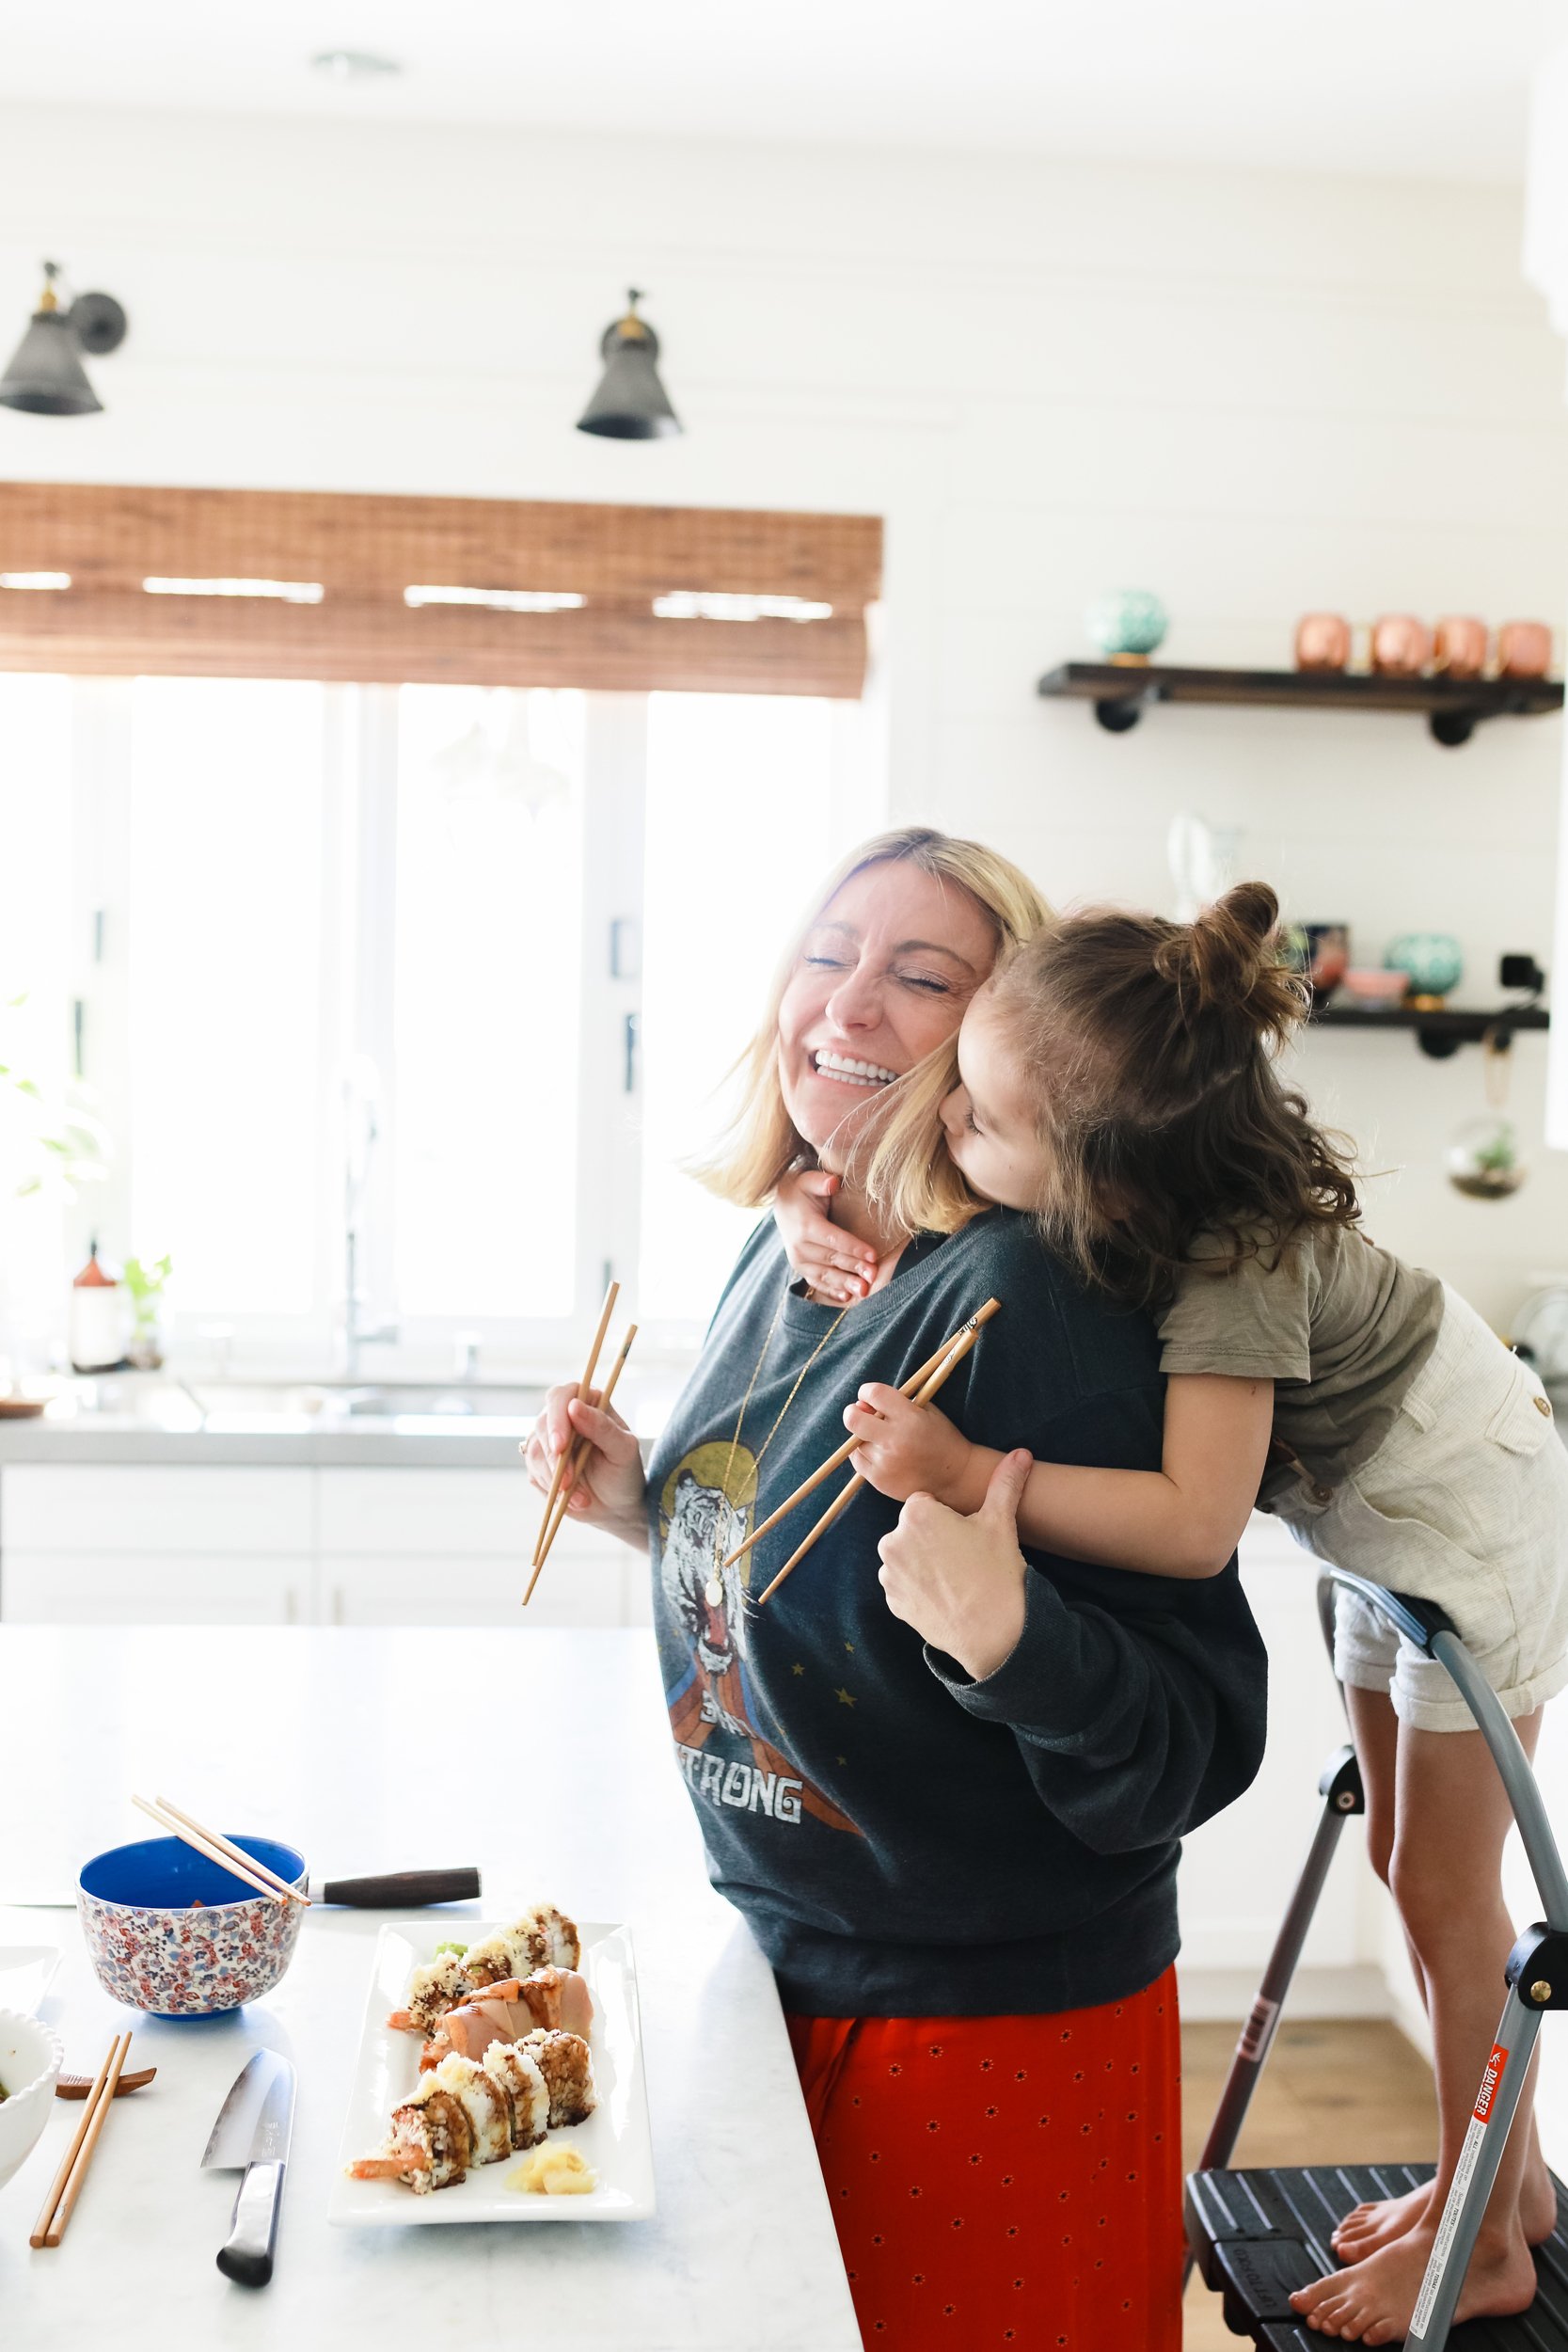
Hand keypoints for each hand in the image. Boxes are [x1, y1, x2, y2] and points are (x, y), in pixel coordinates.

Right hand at [521, 1380, 647, 1550]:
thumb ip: (602, 1427)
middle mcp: (563, 1417)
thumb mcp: (623, 1450)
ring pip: (536, 1451)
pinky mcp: (539, 1464)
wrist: (616, 1505)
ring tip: (582, 1499)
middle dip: (554, 1457)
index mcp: (588, 1403)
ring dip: (555, 1479)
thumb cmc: (624, 1471)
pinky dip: (552, 1490)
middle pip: (542, 1424)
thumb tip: (574, 1406)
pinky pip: (535, 1473)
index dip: (556, 1418)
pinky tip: (573, 1499)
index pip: (561, 1396)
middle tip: (567, 1483)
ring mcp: (548, 1440)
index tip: (560, 1446)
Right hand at [773, 1168, 878, 1302]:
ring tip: (864, 1291)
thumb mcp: (809, 1180)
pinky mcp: (801, 1269)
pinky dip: (831, 1291)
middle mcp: (799, 1246)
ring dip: (845, 1284)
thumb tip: (833, 1182)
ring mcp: (799, 1260)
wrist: (782, 1205)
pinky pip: (817, 1283)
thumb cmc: (802, 1190)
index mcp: (805, 1225)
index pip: (833, 1239)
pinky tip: (846, 1297)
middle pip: (831, 1259)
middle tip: (873, 1276)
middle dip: (854, 1268)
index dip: (853, 1247)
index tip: (872, 1255)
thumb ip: (821, 1181)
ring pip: (825, 1274)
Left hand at [843, 1386, 977, 1507]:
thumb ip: (897, 1402)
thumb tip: (862, 1403)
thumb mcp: (927, 1411)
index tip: (868, 1395)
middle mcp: (895, 1440)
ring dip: (863, 1436)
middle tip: (859, 1413)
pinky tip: (879, 1453)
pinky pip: (858, 1461)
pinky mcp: (880, 1480)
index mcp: (910, 1418)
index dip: (867, 1391)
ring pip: (855, 1442)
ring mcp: (885, 1463)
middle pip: (853, 1419)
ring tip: (881, 1439)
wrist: (955, 1477)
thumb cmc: (940, 1439)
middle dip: (853, 1412)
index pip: (875, 1394)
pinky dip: (864, 1454)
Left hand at [877, 1450, 1032, 1681]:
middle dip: (931, 1539)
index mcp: (916, 1514)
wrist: (993, 1632)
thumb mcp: (1001, 1522)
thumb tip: (1023, 1453)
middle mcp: (893, 1540)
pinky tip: (944, 1595)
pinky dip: (918, 1587)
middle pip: (912, 1529)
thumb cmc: (996, 1572)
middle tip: (963, 1558)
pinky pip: (902, 1584)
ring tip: (954, 1578)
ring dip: (922, 1562)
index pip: (925, 1504)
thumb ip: (1005, 1483)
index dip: (947, 1518)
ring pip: (906, 1556)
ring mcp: (889, 1573)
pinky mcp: (892, 1601)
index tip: (965, 1536)